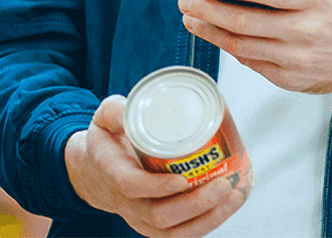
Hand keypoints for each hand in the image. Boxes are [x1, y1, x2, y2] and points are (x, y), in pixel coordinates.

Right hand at [65, 95, 245, 236]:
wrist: (97, 172)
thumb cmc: (108, 141)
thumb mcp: (104, 118)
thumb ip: (117, 110)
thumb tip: (136, 106)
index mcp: (112, 171)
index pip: (131, 186)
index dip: (157, 186)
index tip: (183, 179)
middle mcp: (127, 202)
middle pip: (159, 215)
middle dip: (195, 204)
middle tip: (224, 183)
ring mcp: (141, 218)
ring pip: (173, 232)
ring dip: (208, 218)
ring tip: (234, 197)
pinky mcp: (156, 226)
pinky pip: (181, 235)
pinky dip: (208, 224)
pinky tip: (229, 207)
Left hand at [177, 0, 331, 96]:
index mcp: (317, 0)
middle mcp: (306, 32)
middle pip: (248, 23)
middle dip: (210, 10)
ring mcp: (297, 60)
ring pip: (242, 46)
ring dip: (210, 31)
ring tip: (190, 16)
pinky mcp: (289, 79)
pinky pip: (251, 61)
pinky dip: (229, 47)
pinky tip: (214, 33)